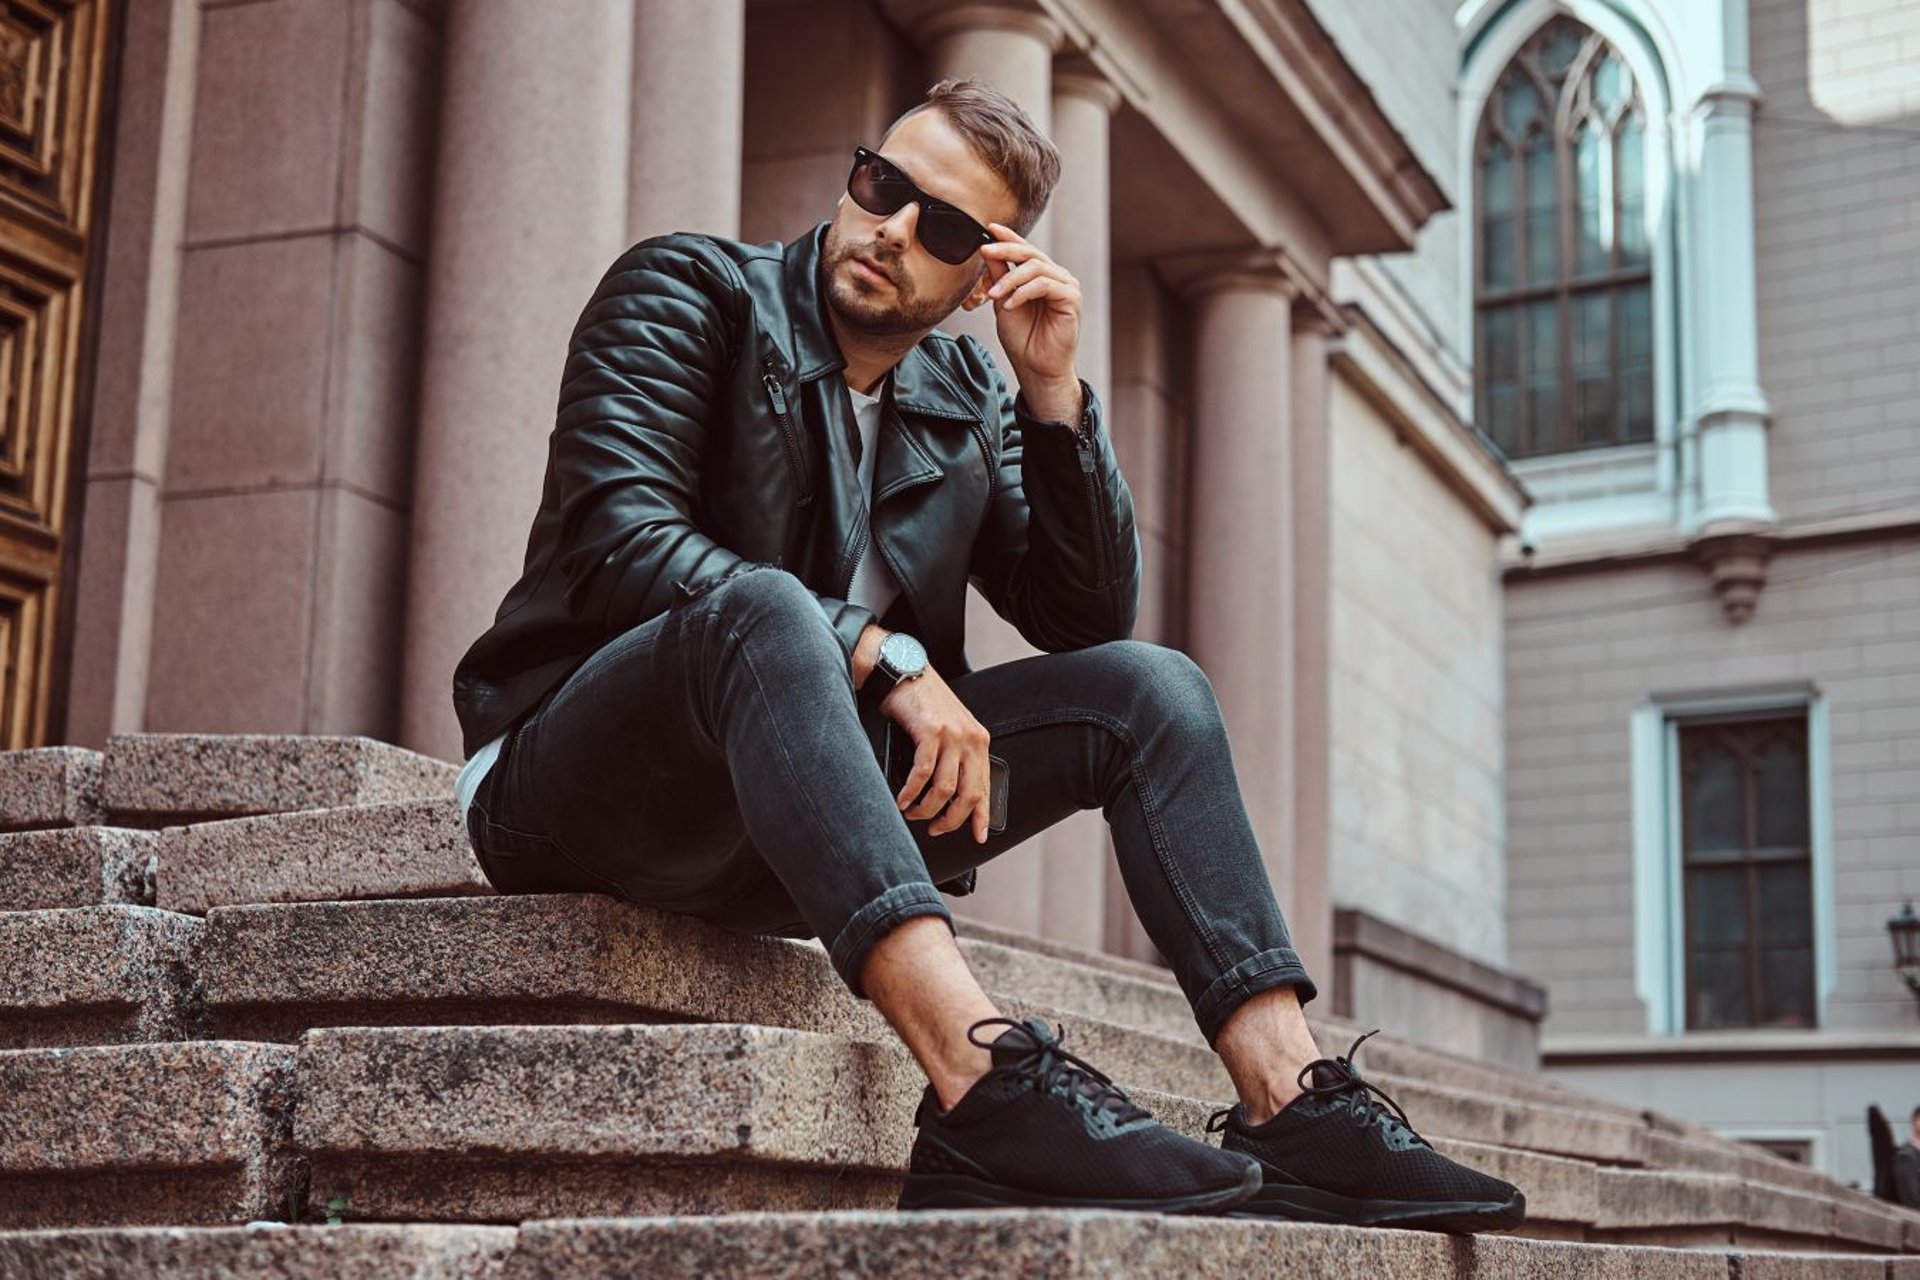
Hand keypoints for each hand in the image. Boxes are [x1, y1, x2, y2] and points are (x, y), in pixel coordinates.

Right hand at [879, 665, 992, 842]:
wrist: (904, 669)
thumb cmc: (922, 702)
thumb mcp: (948, 729)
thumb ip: (954, 757)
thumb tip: (947, 796)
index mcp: (979, 741)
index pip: (985, 787)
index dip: (982, 816)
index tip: (980, 836)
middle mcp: (971, 739)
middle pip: (968, 794)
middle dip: (951, 819)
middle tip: (935, 828)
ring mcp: (952, 735)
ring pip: (944, 789)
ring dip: (926, 809)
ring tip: (912, 813)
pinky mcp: (931, 732)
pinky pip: (922, 775)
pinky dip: (910, 793)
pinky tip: (902, 800)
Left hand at [979, 224, 1079, 414]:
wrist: (1035, 367)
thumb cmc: (1022, 338)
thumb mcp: (1003, 300)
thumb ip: (999, 275)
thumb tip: (987, 249)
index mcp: (1041, 276)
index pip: (1025, 250)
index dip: (1009, 237)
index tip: (990, 227)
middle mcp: (1056, 277)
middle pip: (1030, 253)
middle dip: (1005, 249)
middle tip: (984, 250)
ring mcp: (1066, 286)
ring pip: (1036, 267)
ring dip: (1010, 279)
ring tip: (994, 295)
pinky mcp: (1071, 298)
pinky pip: (1045, 284)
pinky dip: (1023, 292)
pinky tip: (1010, 305)